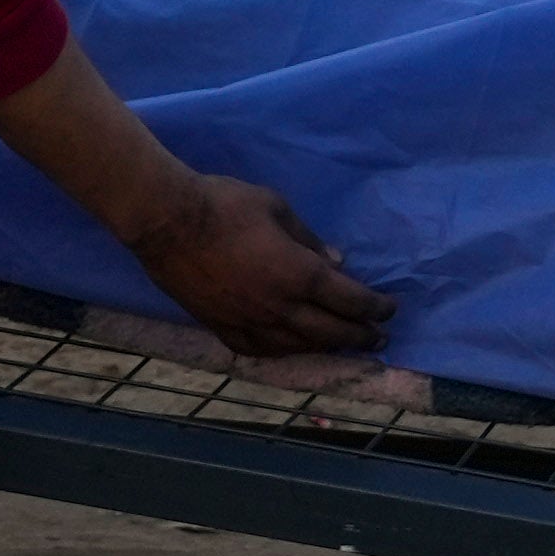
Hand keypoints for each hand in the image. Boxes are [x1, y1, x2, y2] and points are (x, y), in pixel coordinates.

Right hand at [105, 150, 383, 362]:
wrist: (166, 222)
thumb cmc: (224, 204)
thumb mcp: (276, 207)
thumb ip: (308, 239)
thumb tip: (337, 261)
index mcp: (299, 274)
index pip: (349, 300)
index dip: (374, 307)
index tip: (388, 308)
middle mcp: (280, 307)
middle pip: (330, 331)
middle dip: (360, 336)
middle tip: (379, 338)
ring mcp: (250, 322)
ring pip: (298, 346)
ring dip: (326, 347)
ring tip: (342, 345)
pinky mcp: (222, 328)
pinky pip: (262, 350)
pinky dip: (284, 351)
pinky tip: (291, 348)